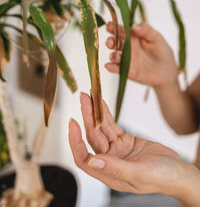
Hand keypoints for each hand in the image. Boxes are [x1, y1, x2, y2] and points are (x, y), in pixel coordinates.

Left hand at [69, 93, 197, 199]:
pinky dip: (106, 113)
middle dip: (86, 116)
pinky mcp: (124, 140)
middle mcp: (109, 160)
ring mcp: (116, 149)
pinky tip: (101, 102)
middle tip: (83, 97)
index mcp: (109, 173)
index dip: (75, 141)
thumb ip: (114, 167)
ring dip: (95, 111)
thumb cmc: (162, 177)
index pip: (84, 158)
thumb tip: (91, 161)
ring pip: (101, 128)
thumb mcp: (139, 174)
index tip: (73, 123)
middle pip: (92, 137)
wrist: (178, 171)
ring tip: (90, 94)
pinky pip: (112, 125)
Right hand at [105, 22, 178, 87]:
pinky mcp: (128, 71)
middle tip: (110, 42)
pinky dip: (112, 68)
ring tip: (115, 55)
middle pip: (114, 43)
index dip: (114, 27)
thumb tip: (133, 27)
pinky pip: (117, 69)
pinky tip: (109, 66)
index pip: (121, 30)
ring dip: (112, 55)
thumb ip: (146, 30)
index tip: (109, 25)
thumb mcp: (156, 37)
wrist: (168, 71)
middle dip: (110, 41)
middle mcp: (127, 48)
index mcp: (132, 37)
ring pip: (114, 56)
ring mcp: (126, 60)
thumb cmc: (162, 51)